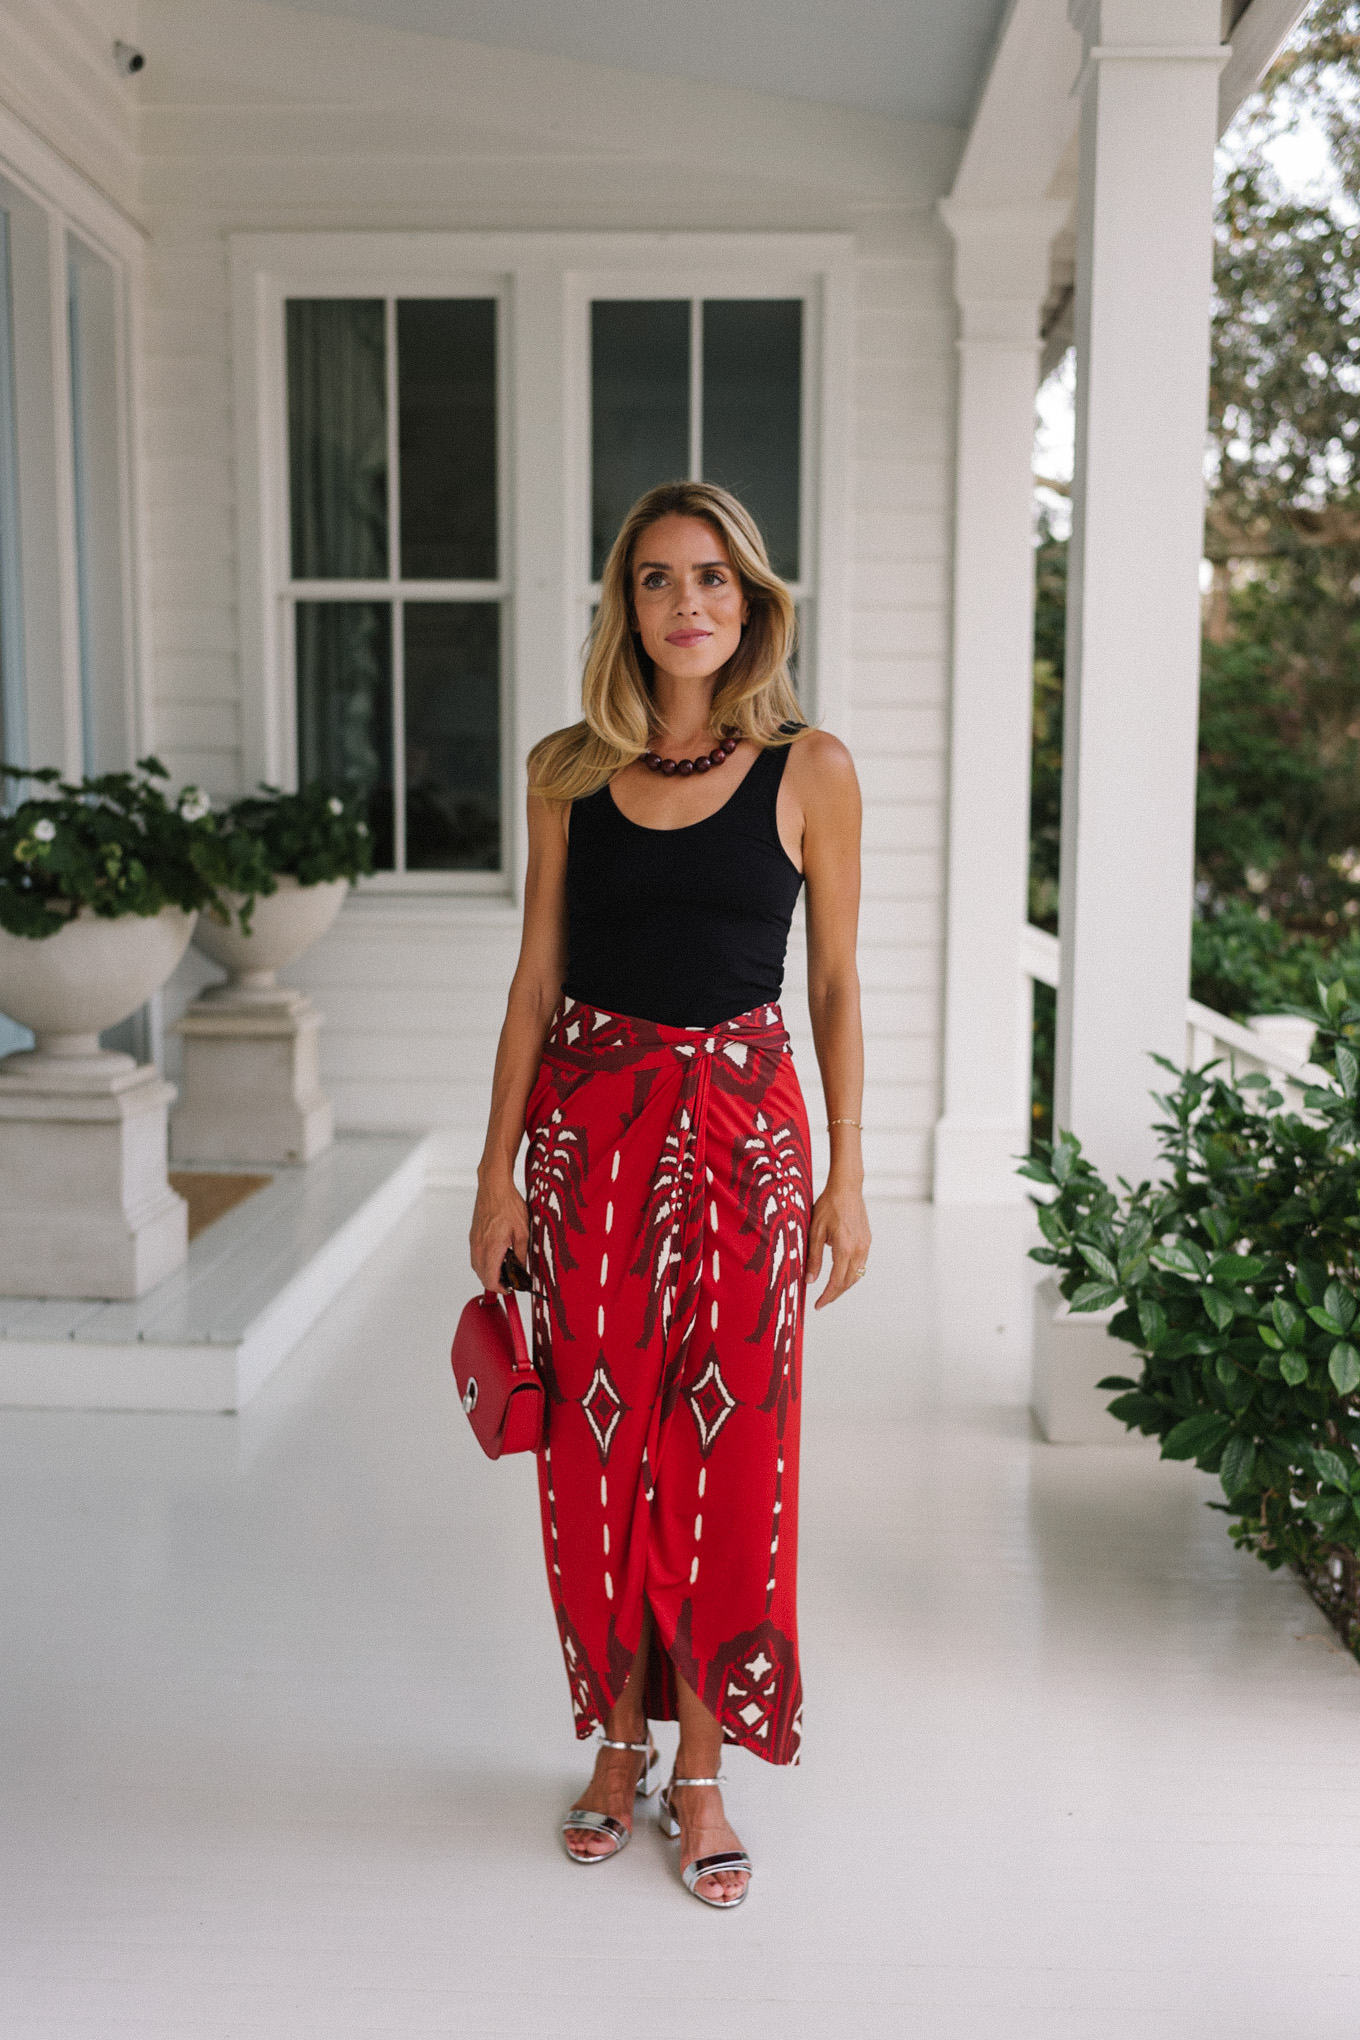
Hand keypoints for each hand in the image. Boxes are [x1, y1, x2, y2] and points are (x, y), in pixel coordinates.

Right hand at [469, 1173, 529, 1291]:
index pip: (491, 1279)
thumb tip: (521, 1269)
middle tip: (510, 1281)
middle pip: (482, 1276)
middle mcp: (479, 1247)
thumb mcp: (523, 1232)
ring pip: (477, 1267)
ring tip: (504, 1270)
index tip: (510, 1288)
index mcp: (492, 1248)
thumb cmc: (508, 1205)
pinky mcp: (473, 1236)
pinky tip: (495, 1256)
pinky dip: (484, 1262)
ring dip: (488, 1273)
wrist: (494, 1187)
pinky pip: (475, 1256)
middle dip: (495, 1283)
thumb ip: (521, 1254)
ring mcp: (474, 1241)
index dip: (501, 1289)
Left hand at [807, 1178, 871, 1310]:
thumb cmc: (828, 1206)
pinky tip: (841, 1273)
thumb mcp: (815, 1232)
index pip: (836, 1281)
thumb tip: (810, 1281)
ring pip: (857, 1275)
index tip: (818, 1306)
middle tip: (822, 1302)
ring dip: (844, 1285)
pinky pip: (861, 1264)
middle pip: (848, 1282)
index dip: (827, 1296)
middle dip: (835, 1294)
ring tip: (830, 1290)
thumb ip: (813, 1258)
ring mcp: (865, 1245)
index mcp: (845, 1249)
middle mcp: (858, 1250)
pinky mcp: (867, 1240)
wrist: (847, 1188)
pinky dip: (851, 1273)